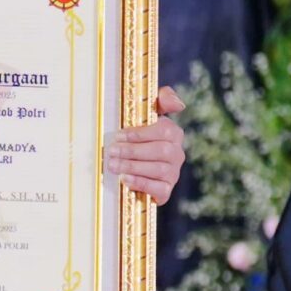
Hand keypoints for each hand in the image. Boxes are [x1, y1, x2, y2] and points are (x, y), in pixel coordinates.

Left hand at [108, 85, 186, 202]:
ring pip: (159, 169)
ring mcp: (173, 173)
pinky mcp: (165, 190)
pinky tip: (125, 179)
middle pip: (161, 151)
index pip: (164, 131)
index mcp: (173, 134)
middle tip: (110, 151)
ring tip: (112, 165)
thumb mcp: (147, 114)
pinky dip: (142, 184)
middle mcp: (177, 153)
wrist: (133, 168)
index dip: (140, 133)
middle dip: (133, 151)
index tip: (118, 136)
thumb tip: (179, 104)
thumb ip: (162, 100)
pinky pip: (159, 189)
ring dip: (133, 167)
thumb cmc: (137, 136)